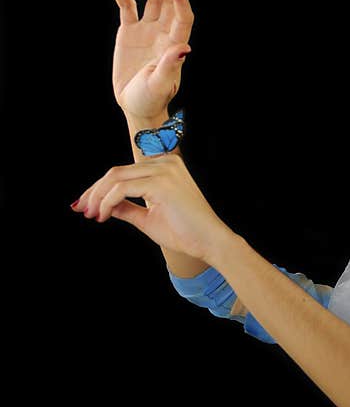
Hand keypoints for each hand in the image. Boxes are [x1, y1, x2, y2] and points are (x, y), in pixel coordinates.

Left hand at [71, 154, 234, 263]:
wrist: (210, 242)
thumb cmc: (186, 232)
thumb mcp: (148, 218)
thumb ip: (126, 207)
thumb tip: (102, 205)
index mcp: (165, 167)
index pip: (123, 171)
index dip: (99, 187)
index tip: (86, 205)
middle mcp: (165, 163)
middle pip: (115, 172)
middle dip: (93, 192)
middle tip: (82, 209)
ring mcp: (164, 171)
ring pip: (115, 178)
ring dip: (97, 198)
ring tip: (91, 215)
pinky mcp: (161, 183)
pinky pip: (122, 190)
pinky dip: (106, 203)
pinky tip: (103, 216)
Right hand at [103, 0, 193, 119]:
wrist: (136, 104)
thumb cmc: (151, 98)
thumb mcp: (160, 84)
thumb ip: (170, 66)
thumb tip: (183, 48)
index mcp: (174, 44)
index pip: (182, 17)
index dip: (181, 1)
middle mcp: (163, 33)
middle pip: (169, 1)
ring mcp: (147, 30)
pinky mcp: (129, 31)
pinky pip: (126, 6)